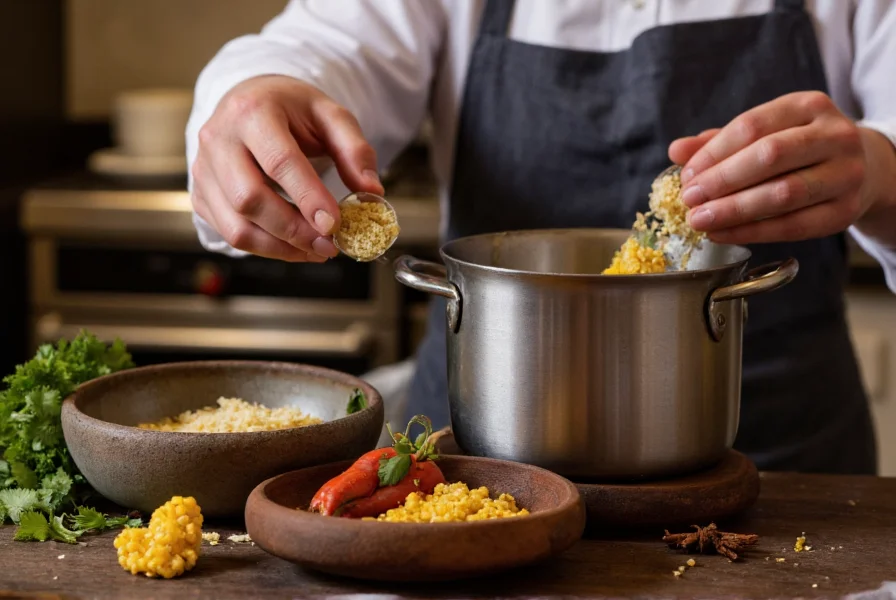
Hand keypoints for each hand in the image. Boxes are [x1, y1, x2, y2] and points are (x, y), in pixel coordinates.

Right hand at [190, 75, 383, 261]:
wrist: (250, 102)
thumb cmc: (290, 110)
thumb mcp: (330, 115)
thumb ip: (355, 150)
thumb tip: (372, 191)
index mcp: (252, 111)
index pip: (279, 161)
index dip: (308, 197)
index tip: (334, 224)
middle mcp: (219, 139)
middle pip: (250, 198)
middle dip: (293, 230)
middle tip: (329, 245)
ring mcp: (204, 169)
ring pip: (236, 225)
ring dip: (280, 247)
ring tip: (315, 250)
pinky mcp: (200, 194)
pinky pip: (229, 233)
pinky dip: (265, 248)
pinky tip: (293, 246)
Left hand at [668, 91, 872, 244]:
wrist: (862, 169)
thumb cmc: (800, 151)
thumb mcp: (766, 134)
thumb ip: (720, 141)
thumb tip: (676, 150)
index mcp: (808, 106)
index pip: (753, 126)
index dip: (714, 153)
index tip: (686, 175)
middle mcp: (834, 135)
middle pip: (770, 156)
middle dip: (722, 180)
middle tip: (689, 199)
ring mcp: (846, 174)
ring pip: (784, 193)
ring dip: (734, 210)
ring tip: (700, 220)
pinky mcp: (845, 211)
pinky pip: (793, 225)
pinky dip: (752, 232)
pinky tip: (722, 234)